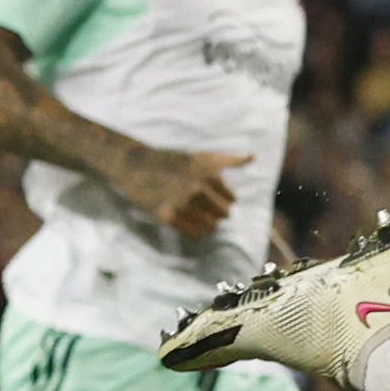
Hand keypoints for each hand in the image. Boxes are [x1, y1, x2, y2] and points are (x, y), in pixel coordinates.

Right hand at [108, 143, 248, 238]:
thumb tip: (252, 156)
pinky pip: (194, 234)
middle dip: (217, 213)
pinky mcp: (168, 216)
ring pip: (210, 227)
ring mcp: (183, 204)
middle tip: (204, 208)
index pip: (232, 200)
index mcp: (208, 173)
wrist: (137, 166)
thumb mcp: (201, 156)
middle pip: (223, 215)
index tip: (213, 197)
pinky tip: (188, 222)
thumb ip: (228, 160)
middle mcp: (198, 189)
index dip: (224, 200)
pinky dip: (194, 232)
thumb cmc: (172, 160)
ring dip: (206, 224)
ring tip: (197, 216)